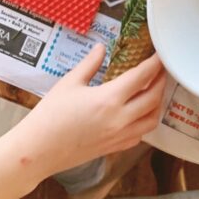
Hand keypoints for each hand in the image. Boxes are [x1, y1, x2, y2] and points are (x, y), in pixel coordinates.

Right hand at [8, 44, 165, 182]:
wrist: (36, 152)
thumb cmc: (49, 115)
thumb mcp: (69, 83)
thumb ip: (90, 63)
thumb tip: (101, 47)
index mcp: (109, 99)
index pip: (142, 76)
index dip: (155, 63)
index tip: (160, 54)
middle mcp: (120, 119)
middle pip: (154, 97)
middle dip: (161, 81)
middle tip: (161, 69)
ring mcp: (118, 136)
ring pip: (152, 119)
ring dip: (157, 103)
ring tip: (154, 90)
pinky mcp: (113, 149)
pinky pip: (139, 135)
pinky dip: (145, 122)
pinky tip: (139, 113)